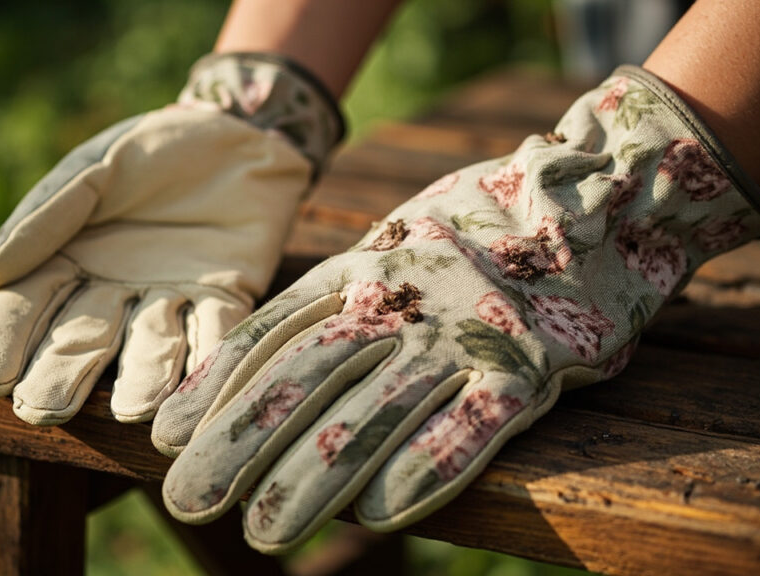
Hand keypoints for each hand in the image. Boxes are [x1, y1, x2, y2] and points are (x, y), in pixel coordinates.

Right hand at [0, 53, 343, 425]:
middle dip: (64, 375)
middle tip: (44, 410)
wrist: (237, 131)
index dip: (4, 343)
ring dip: (144, 378)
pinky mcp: (227, 299)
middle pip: (83, 341)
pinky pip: (218, 332)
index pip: (26, 309)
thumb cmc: (152, 149)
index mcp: (67, 261)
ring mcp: (171, 301)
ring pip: (153, 347)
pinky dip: (211, 361)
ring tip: (131, 409)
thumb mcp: (96, 168)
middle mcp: (114, 294)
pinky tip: (200, 391)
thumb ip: (47, 216)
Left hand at [153, 66, 759, 552]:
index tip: (166, 437)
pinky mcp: (531, 368)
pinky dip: (425, 469)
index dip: (215, 387)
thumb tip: (261, 364)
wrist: (592, 195)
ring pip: (375, 411)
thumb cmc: (477, 233)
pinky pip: (473, 425)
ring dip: (313, 477)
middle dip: (241, 444)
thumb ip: (338, 295)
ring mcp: (464, 333)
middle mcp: (403, 300)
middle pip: (306, 377)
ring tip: (263, 530)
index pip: (271, 331)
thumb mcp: (393, 245)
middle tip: (190, 500)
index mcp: (362, 267)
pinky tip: (377, 515)